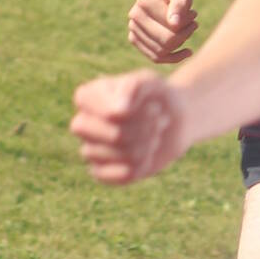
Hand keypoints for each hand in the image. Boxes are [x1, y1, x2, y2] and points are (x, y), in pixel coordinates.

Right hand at [71, 70, 188, 184]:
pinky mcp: (101, 171)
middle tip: (159, 121)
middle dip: (135, 129)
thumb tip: (117, 111)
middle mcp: (84, 123)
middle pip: (95, 130)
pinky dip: (136, 167)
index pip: (89, 103)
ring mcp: (91, 148)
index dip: (125, 108)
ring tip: (157, 134)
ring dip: (143, 145)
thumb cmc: (158, 97)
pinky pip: (108, 176)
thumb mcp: (151, 82)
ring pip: (107, 153)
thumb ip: (133, 86)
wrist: (175, 121)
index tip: (153, 105)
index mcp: (89, 96)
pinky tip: (149, 157)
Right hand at [129, 0, 198, 62]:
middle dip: (185, 35)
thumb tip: (174, 24)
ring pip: (161, 52)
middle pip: (165, 42)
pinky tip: (188, 52)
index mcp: (144, 3)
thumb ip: (179, 5)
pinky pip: (155, 57)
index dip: (187, 25)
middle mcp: (134, 18)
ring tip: (189, 30)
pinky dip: (173, 58)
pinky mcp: (136, 40)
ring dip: (180, 45)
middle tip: (194, 24)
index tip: (194, 14)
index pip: (171, 27)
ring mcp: (133, 30)